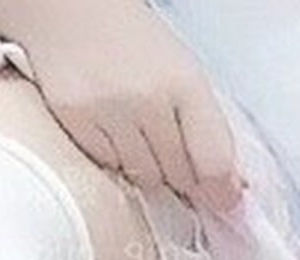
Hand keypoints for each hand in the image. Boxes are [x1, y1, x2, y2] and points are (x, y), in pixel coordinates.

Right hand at [15, 0, 243, 209]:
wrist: (73, 12)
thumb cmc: (134, 44)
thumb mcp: (182, 74)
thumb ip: (205, 128)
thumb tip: (226, 190)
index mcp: (186, 83)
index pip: (214, 160)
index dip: (221, 189)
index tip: (224, 201)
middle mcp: (149, 99)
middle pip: (179, 176)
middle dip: (182, 174)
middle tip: (172, 152)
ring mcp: (110, 113)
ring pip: (144, 178)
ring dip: (148, 167)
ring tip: (139, 133)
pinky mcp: (77, 123)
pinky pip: (108, 168)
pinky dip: (114, 158)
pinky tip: (111, 129)